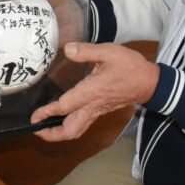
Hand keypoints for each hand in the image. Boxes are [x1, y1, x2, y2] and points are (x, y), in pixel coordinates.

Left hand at [30, 42, 159, 141]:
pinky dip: (70, 127)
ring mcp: (97, 111)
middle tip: (37, 129)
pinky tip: (63, 119)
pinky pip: (84, 124)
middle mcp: (92, 106)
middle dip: (52, 134)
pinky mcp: (102, 111)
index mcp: (91, 92)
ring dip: (60, 133)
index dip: (47, 113)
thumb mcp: (108, 52)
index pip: (64, 107)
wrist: (150, 82)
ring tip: (46, 129)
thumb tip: (67, 50)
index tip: (34, 117)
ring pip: (77, 130)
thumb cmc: (130, 66)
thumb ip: (86, 51)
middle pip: (70, 130)